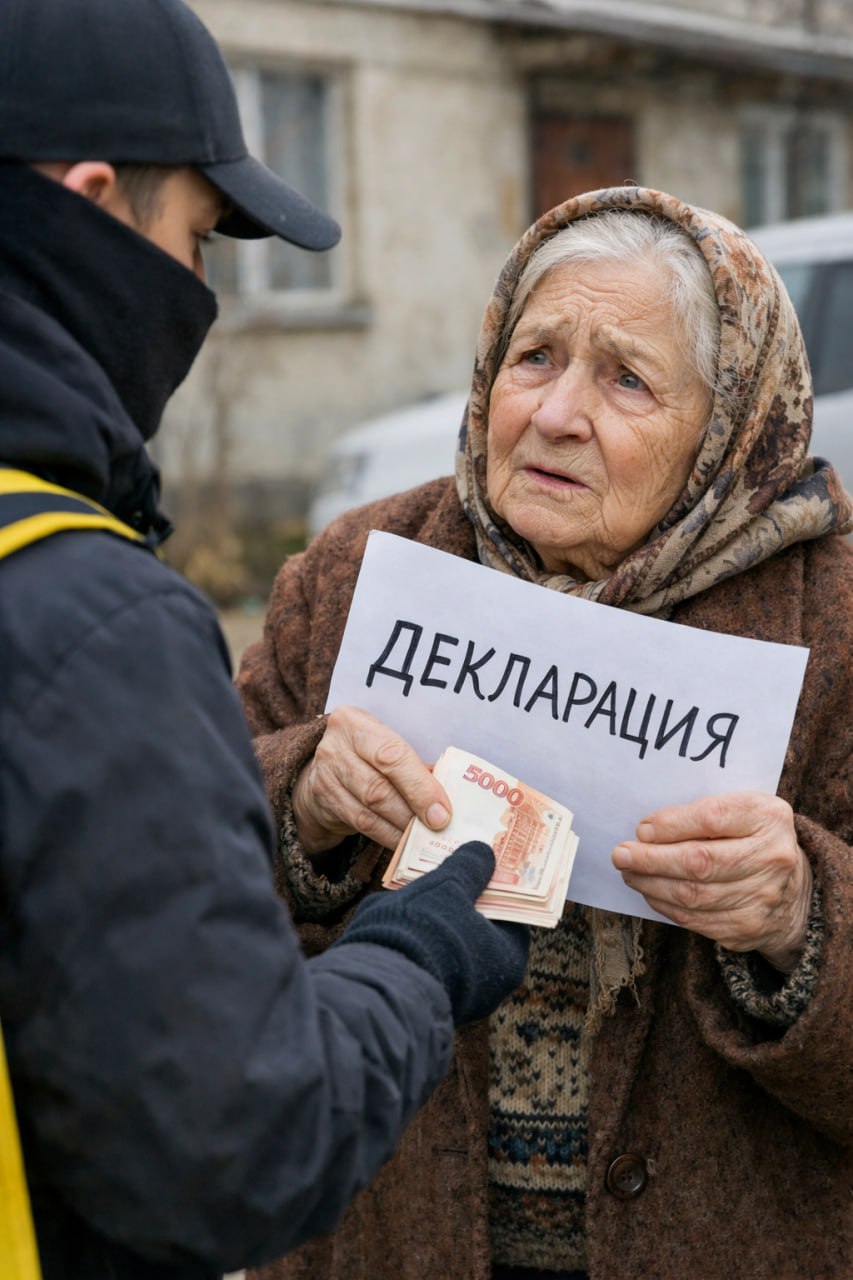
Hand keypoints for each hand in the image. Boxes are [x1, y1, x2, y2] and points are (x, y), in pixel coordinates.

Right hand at [292, 706, 450, 853]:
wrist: (323, 768)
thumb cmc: (366, 753)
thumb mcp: (383, 744)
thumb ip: (411, 764)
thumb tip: (448, 790)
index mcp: (355, 723)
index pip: (391, 754)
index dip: (420, 785)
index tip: (442, 810)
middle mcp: (335, 747)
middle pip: (379, 786)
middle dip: (413, 810)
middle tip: (438, 826)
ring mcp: (326, 776)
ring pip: (369, 809)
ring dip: (401, 827)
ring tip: (424, 836)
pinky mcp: (322, 801)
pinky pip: (361, 824)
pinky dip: (387, 835)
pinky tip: (404, 841)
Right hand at [338, 841, 529, 1024]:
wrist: (378, 990)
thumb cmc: (426, 932)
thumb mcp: (448, 887)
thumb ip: (467, 867)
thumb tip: (483, 852)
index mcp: (508, 958)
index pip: (508, 913)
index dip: (492, 886)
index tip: (477, 867)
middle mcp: (491, 988)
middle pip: (479, 933)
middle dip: (461, 907)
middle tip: (445, 878)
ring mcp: (459, 1002)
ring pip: (450, 951)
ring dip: (436, 927)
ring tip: (414, 900)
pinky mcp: (426, 1008)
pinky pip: (428, 968)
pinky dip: (419, 949)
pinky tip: (398, 928)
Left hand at [612, 791, 812, 971]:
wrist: (791, 887)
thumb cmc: (751, 837)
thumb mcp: (740, 809)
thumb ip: (701, 812)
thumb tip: (647, 832)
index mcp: (767, 817)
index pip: (712, 817)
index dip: (671, 825)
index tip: (642, 829)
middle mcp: (771, 858)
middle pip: (700, 862)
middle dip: (651, 859)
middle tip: (621, 855)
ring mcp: (762, 897)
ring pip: (693, 895)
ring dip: (651, 884)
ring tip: (629, 872)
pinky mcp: (747, 928)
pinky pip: (694, 919)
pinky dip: (664, 905)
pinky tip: (650, 892)